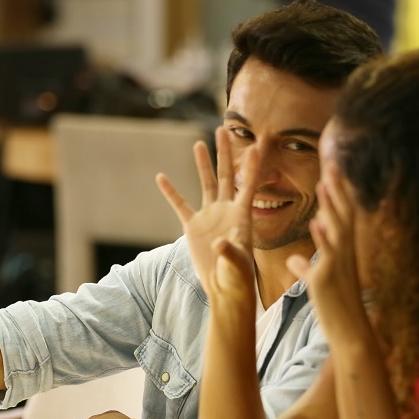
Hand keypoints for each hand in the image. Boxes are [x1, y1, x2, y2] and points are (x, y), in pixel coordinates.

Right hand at [156, 127, 256, 294]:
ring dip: (203, 164)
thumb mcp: (237, 265)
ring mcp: (210, 217)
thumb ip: (231, 252)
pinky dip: (170, 192)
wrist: (224, 289)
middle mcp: (227, 211)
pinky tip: (161, 177)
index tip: (257, 144)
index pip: (248, 185)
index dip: (252, 166)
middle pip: (226, 175)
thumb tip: (220, 243)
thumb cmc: (238, 278)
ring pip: (206, 184)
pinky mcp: (193, 227)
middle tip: (223, 129)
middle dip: (225, 153)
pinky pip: (180, 205)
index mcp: (242, 216)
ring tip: (199, 144)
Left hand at [286, 162, 366, 341]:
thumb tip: (295, 261)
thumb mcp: (319, 283)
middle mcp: (344, 255)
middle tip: (332, 165)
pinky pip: (326, 255)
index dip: (337, 196)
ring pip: (336, 231)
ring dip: (330, 207)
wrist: (349, 333)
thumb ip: (308, 267)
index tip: (331, 173)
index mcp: (342, 253)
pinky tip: (316, 222)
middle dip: (338, 192)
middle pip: (343, 217)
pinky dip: (322, 238)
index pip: (341, 218)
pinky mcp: (328, 279)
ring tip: (323, 184)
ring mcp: (338, 266)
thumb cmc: (334, 307)